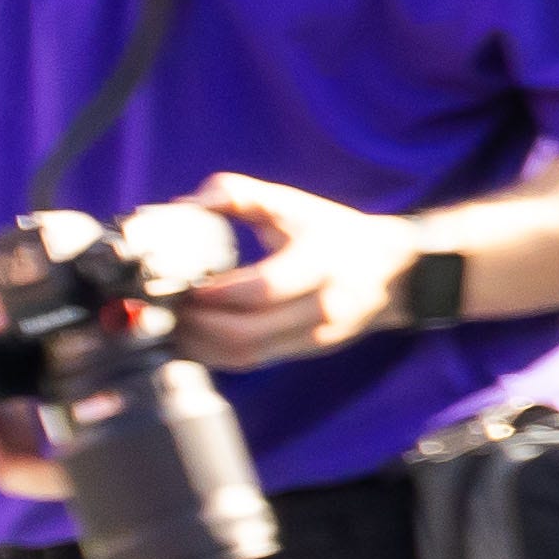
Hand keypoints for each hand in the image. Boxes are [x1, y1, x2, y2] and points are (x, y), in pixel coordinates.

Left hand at [158, 174, 414, 371]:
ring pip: (244, 354)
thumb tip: (188, 205)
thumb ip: (241, 196)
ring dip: (198, 343)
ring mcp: (314, 336)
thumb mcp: (296, 205)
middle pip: (246, 331)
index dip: (216, 292)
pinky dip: (212, 355)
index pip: (263, 288)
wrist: (394, 273)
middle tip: (164, 306)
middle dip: (196, 323)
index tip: (182, 283)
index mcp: (321, 264)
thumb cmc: (337, 234)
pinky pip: (250, 362)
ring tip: (170, 323)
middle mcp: (321, 307)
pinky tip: (190, 340)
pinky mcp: (304, 352)